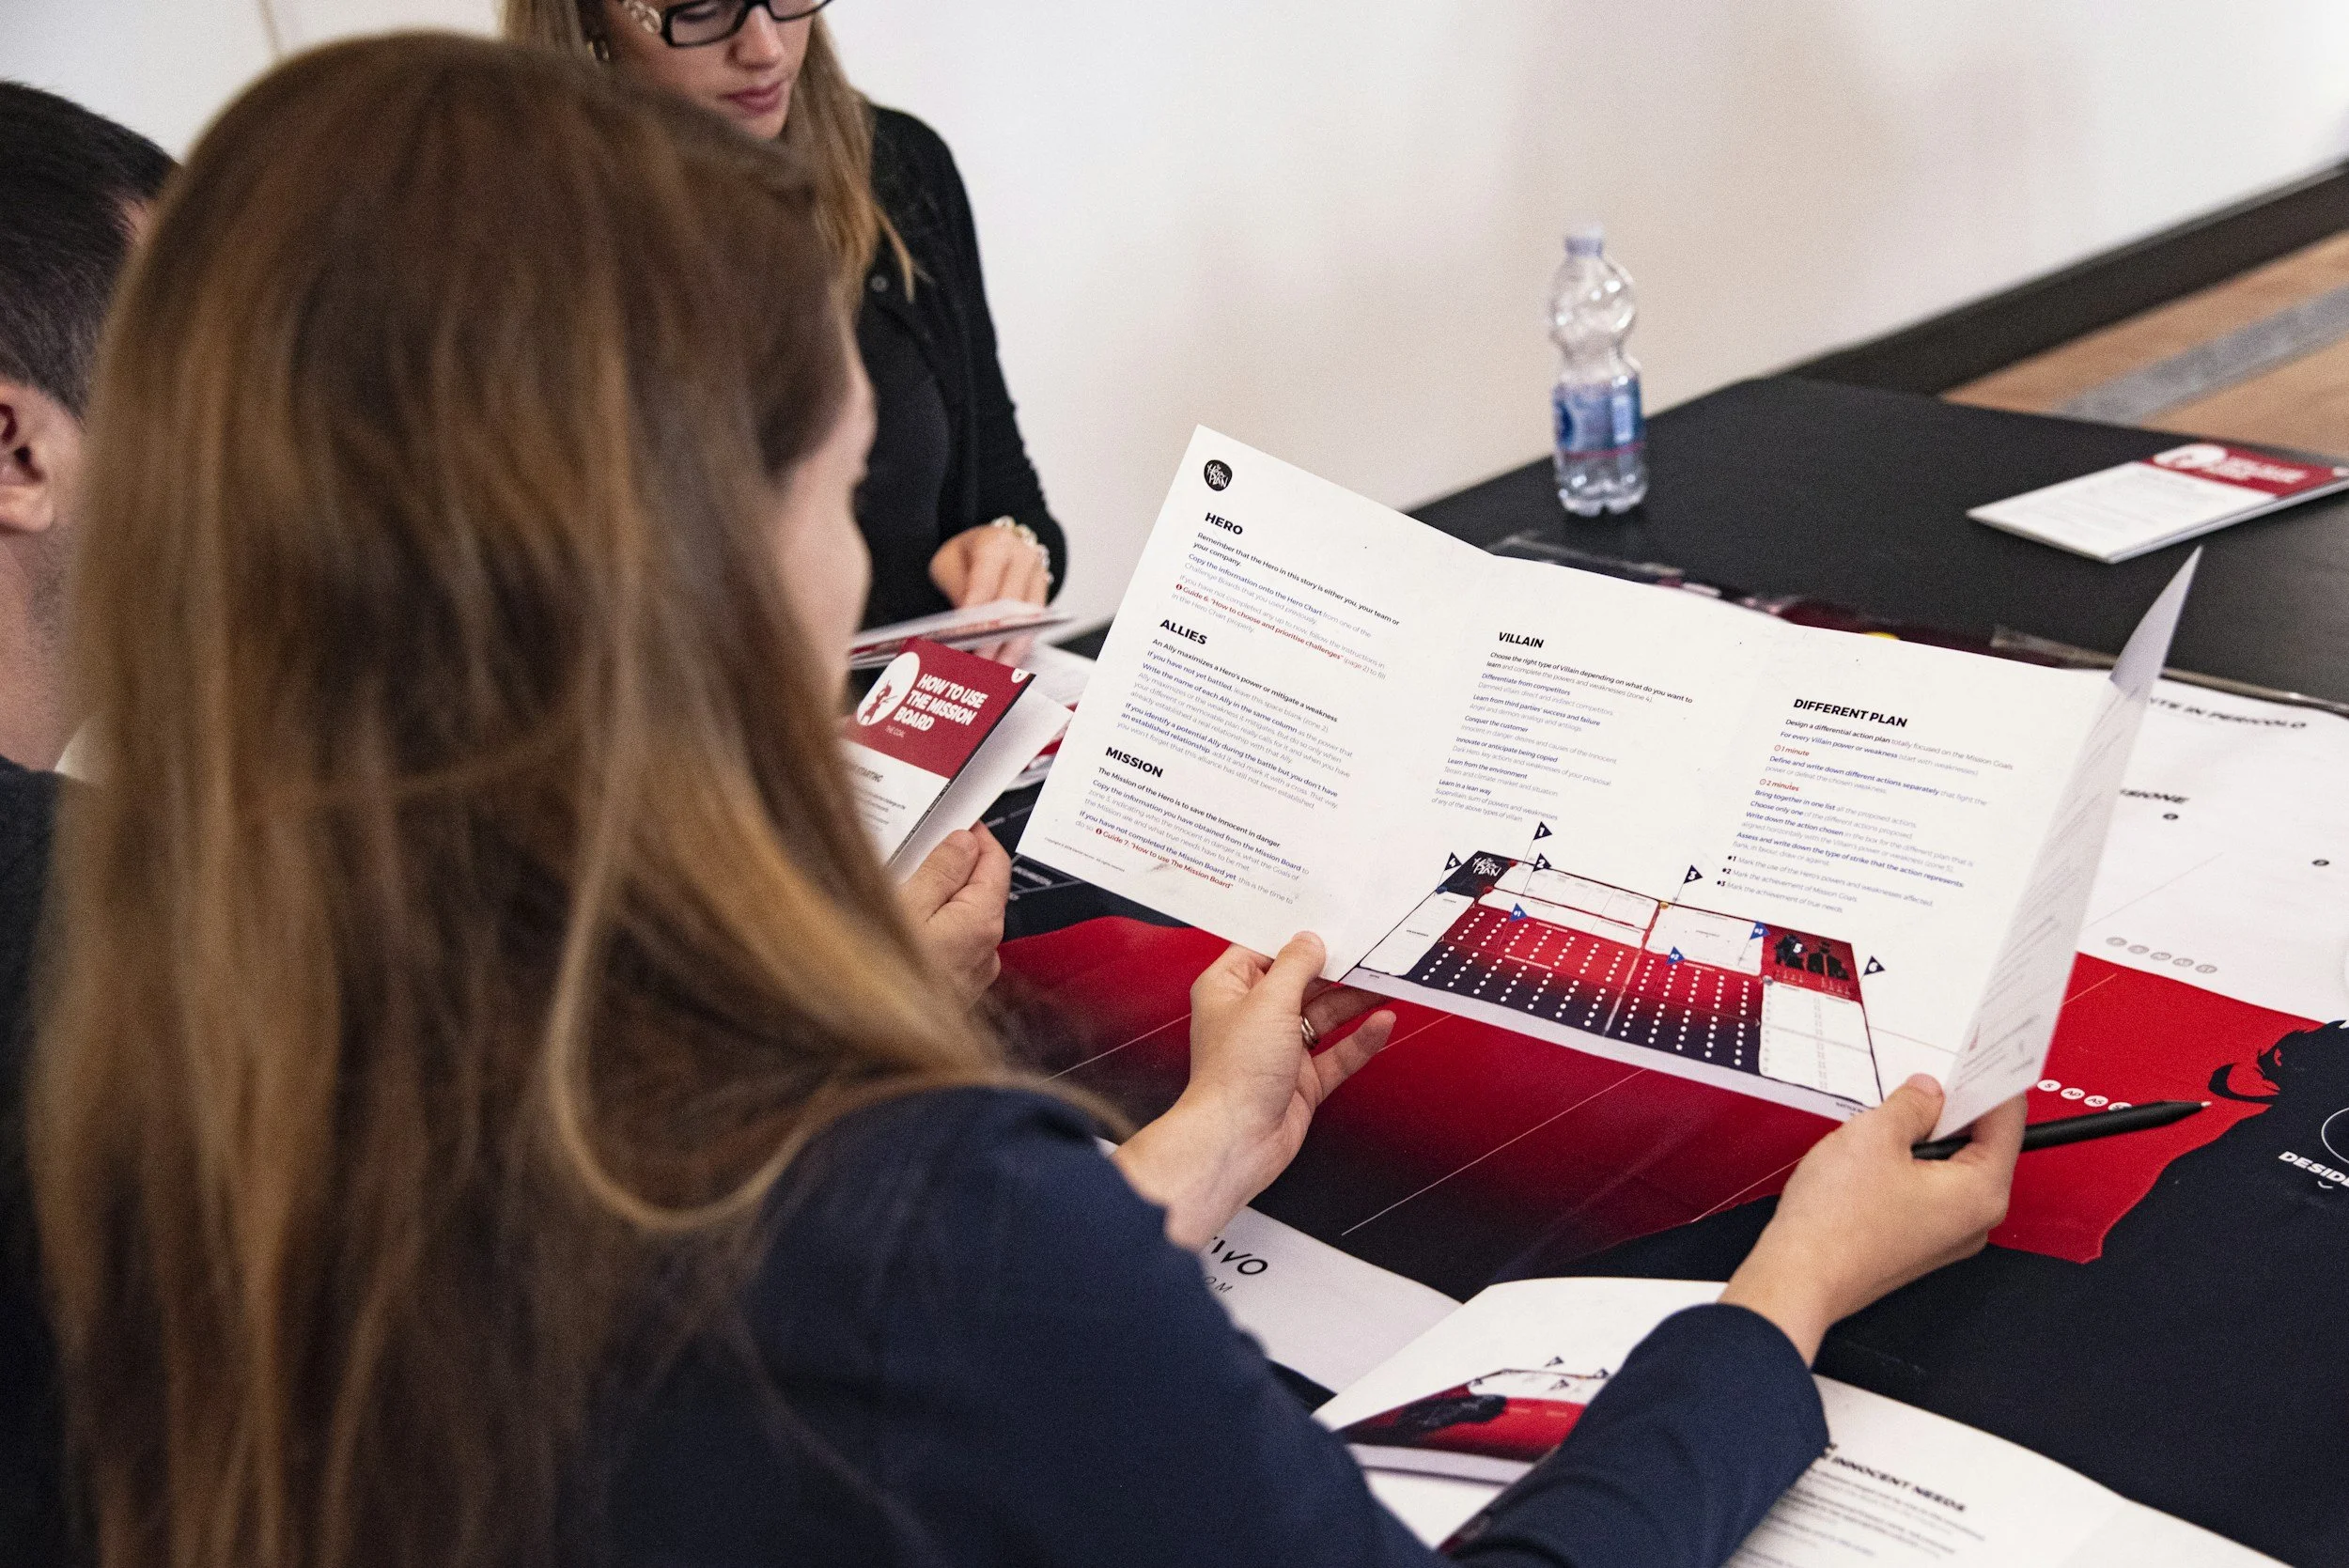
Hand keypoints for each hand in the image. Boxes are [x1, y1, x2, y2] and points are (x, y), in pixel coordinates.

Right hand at [895, 827, 1009, 1007]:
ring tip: (903, 887)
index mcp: (982, 922)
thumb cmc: (881, 981)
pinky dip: (933, 928)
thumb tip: (962, 842)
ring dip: (940, 899)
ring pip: (964, 919)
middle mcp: (986, 951)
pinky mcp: (953, 991)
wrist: (869, 1051)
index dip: (975, 835)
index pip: (995, 861)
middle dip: (954, 865)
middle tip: (920, 848)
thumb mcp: (905, 906)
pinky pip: (951, 946)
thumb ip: (940, 870)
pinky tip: (901, 927)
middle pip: (981, 890)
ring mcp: (971, 975)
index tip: (955, 818)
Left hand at [929, 522, 1049, 664]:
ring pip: (1029, 619)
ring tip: (995, 671)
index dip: (976, 614)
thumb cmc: (966, 555)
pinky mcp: (1042, 594)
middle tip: (979, 663)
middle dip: (995, 638)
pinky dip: (1020, 645)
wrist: (988, 544)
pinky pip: (1035, 625)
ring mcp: (1037, 576)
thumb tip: (964, 629)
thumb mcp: (948, 565)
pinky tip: (1006, 663)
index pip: (986, 583)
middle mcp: (1023, 557)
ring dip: (1012, 648)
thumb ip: (957, 592)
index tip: (966, 639)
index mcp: (995, 544)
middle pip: (1012, 604)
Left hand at [1113, 933, 1396, 1248]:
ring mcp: (1279, 1050)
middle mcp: (1253, 1017)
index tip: (1330, 924)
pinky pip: (1337, 1053)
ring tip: (1386, 982)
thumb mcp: (1269, 1001)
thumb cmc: (1234, 1074)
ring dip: (1354, 1001)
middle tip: (1371, 952)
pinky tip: (1381, 1023)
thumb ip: (1296, 966)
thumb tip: (1311, 941)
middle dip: (1336, 970)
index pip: (1265, 951)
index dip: (1297, 938)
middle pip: (1302, 983)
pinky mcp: (1302, 1080)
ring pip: (1324, 1017)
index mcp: (1228, 989)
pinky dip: (1360, 1040)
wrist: (1237, 1140)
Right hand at [1721, 1076, 2024, 1362]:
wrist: (1799, 1276)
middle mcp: (1975, 1220)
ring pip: (1949, 1168)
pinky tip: (1873, 1157)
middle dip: (1949, 1111)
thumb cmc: (1836, 1222)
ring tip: (1884, 1124)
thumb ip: (1912, 1105)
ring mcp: (1946, 1236)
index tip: (1972, 1057)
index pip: (2007, 1120)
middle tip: (1918, 1084)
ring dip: (1922, 1139)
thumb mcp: (1875, 1135)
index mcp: (1982, 1192)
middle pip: (1980, 1145)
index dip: (1986, 1082)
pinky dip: (1907, 1166)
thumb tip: (1928, 1093)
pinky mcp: (1917, 1243)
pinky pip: (1927, 1191)